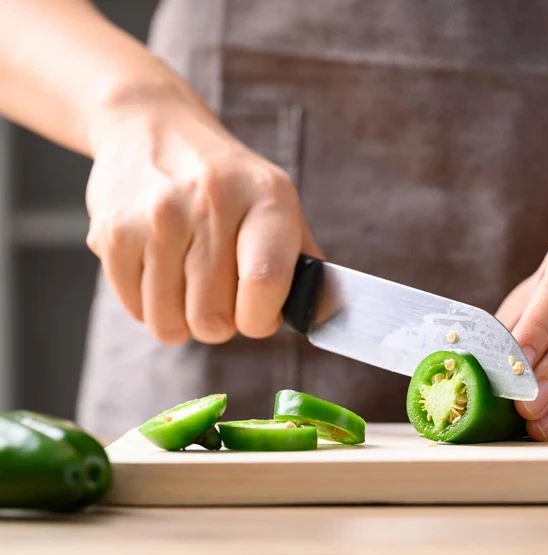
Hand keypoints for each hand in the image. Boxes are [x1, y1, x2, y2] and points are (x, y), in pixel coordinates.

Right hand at [85, 95, 320, 344]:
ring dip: (183, 320)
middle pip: (214, 317)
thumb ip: (303, 262)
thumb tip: (324, 314)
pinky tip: (160, 271)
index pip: (265, 283)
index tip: (258, 315)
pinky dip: (150, 306)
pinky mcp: (112, 233)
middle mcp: (210, 203)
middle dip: (221, 323)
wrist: (152, 126)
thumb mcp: (277, 203)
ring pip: (170, 323)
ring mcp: (156, 218)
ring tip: (189, 284)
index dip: (261, 319)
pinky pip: (136, 310)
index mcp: (265, 198)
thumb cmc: (228, 182)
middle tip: (220, 296)